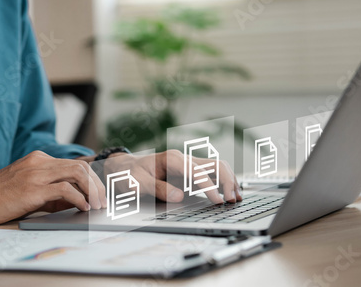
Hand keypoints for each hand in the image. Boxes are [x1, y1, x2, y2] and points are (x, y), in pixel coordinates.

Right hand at [0, 151, 105, 225]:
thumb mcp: (29, 191)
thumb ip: (52, 193)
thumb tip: (78, 201)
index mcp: (39, 160)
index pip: (75, 164)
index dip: (92, 178)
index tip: (100, 193)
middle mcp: (40, 162)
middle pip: (81, 166)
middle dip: (97, 184)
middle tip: (103, 201)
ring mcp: (36, 173)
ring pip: (77, 173)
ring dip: (92, 190)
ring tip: (97, 205)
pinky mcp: (32, 188)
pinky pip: (65, 189)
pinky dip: (78, 198)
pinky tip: (82, 208)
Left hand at [103, 150, 241, 204]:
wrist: (123, 168)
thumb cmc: (129, 174)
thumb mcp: (137, 183)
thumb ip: (158, 189)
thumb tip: (180, 196)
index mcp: (172, 159)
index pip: (197, 172)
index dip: (209, 186)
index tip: (217, 201)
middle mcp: (183, 159)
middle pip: (214, 165)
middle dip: (227, 180)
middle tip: (232, 199)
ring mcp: (187, 164)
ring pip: (216, 168)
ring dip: (229, 180)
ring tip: (236, 198)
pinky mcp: (189, 172)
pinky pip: (211, 174)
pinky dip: (223, 182)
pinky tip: (228, 193)